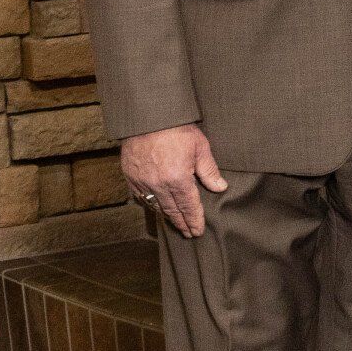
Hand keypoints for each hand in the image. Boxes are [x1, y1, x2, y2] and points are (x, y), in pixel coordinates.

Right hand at [122, 124, 226, 238]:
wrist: (147, 117)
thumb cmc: (176, 129)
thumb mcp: (200, 147)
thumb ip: (209, 170)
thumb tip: (220, 187)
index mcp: (178, 179)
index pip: (188, 207)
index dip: (194, 220)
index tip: (198, 231)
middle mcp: (159, 185)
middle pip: (172, 210)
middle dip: (182, 223)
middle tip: (189, 233)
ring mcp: (143, 182)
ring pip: (156, 206)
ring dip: (167, 217)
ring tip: (176, 224)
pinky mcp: (131, 176)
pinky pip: (141, 197)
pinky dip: (150, 204)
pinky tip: (156, 208)